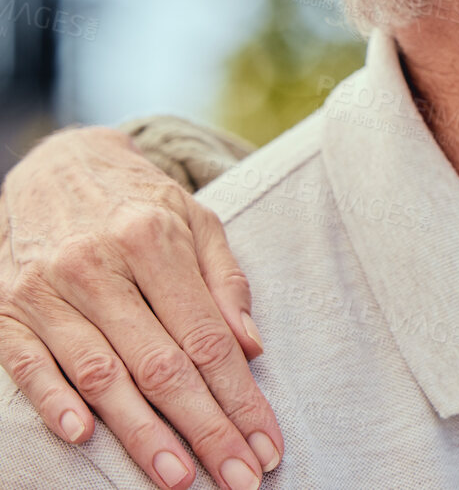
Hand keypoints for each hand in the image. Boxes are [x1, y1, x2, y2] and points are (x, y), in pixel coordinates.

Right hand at [0, 126, 282, 489]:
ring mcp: (47, 289)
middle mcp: (99, 264)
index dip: (239, 396)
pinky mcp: (6, 308)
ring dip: (141, 434)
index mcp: (154, 239)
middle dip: (204, 429)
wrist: (59, 166)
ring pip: (102, 375)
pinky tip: (84, 438)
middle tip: (237, 478)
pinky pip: (29, 365)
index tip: (266, 443)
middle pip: (161, 364)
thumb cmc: (140, 203)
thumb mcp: (197, 221)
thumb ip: (226, 281)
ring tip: (178, 478)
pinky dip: (54, 403)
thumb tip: (252, 347)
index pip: (206, 336)